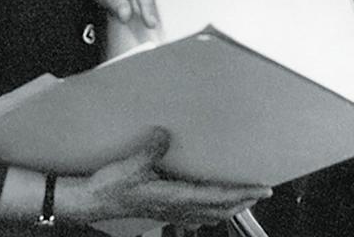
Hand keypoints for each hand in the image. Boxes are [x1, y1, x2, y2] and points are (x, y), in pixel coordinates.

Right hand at [61, 129, 271, 225]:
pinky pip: (195, 216)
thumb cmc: (109, 188)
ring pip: (209, 215)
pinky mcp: (163, 211)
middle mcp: (176, 208)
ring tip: (244, 200)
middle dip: (243, 202)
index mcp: (174, 197)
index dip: (242, 193)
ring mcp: (170, 213)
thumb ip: (150, 150)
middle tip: (262, 194)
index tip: (262, 189)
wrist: (91, 202)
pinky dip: (211, 213)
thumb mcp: (130, 165)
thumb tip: (165, 136)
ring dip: (230, 208)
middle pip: (219, 209)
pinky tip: (211, 210)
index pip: (218, 197)